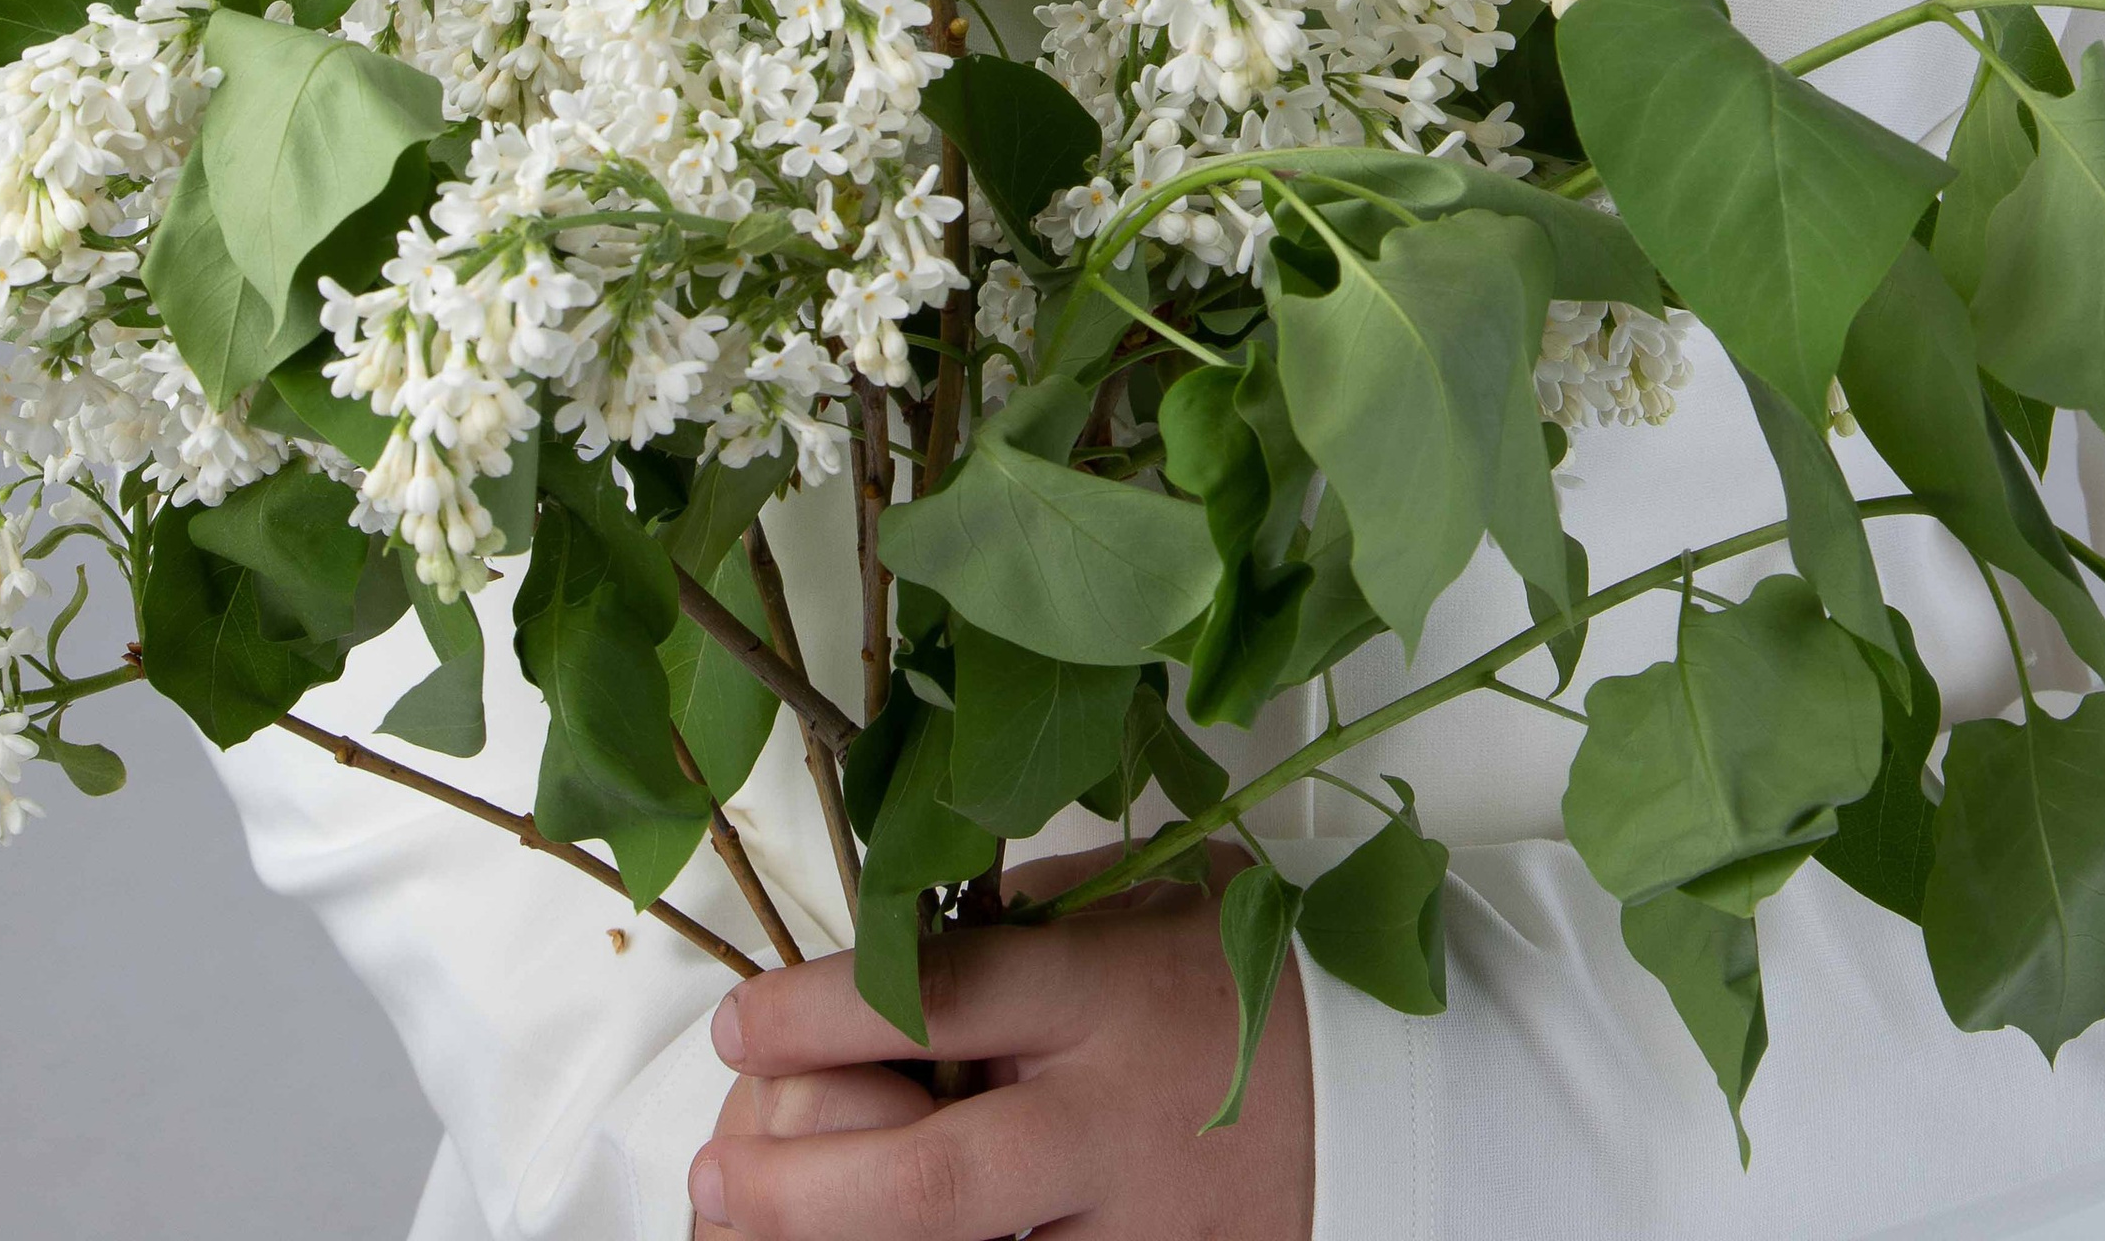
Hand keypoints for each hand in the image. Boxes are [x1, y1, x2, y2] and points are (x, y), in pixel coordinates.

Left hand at [687, 851, 1313, 1240]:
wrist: (1391, 1088)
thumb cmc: (1252, 972)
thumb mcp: (1151, 896)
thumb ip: (1032, 914)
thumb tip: (903, 929)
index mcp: (1103, 992)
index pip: (939, 996)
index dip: (819, 1014)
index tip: (735, 1026)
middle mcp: (1108, 1119)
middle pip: (937, 1178)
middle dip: (804, 1188)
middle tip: (713, 1179)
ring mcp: (1132, 1224)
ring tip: (756, 1238)